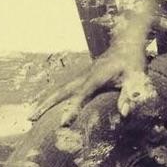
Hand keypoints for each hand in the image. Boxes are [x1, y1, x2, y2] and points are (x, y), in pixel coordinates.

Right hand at [30, 44, 148, 125]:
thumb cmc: (132, 61)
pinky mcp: (84, 77)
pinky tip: (48, 106)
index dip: (72, 109)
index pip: (81, 96)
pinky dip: (54, 97)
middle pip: (61, 92)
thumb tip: (124, 114)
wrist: (127, 42)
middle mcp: (85, 76)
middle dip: (46, 105)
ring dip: (45, 101)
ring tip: (31, 116)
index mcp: (96, 78)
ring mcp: (83, 75)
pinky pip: (66, 88)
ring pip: (60, 89)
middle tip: (30, 119)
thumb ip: (129, 95)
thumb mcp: (136, 77)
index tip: (63, 125)